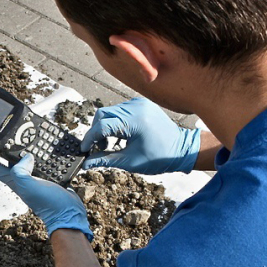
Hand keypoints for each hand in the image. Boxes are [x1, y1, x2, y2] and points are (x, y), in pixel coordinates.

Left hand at [0, 146, 92, 239]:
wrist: (69, 214)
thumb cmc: (49, 205)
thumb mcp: (30, 188)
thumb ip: (21, 173)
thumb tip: (25, 157)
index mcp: (13, 180)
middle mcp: (20, 177)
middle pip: (4, 159)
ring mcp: (33, 177)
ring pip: (22, 157)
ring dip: (19, 146)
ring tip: (18, 133)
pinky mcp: (46, 175)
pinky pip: (39, 160)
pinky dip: (38, 151)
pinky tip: (42, 144)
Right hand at [80, 97, 200, 173]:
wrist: (182, 149)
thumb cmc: (159, 157)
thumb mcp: (129, 161)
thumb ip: (105, 159)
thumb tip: (85, 163)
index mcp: (133, 121)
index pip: (102, 126)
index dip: (90, 139)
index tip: (84, 150)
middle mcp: (135, 107)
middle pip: (103, 115)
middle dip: (96, 131)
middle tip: (97, 148)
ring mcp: (138, 104)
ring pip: (110, 112)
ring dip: (104, 126)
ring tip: (109, 143)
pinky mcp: (141, 104)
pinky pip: (120, 110)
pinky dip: (115, 122)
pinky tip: (119, 135)